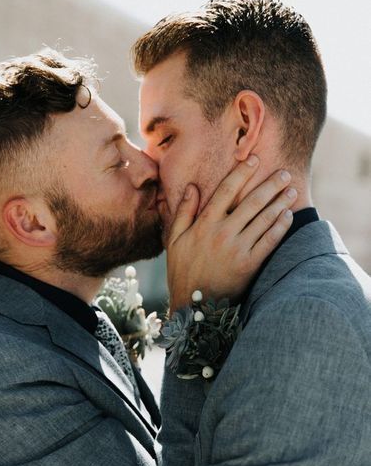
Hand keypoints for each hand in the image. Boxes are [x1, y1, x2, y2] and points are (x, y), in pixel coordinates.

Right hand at [167, 155, 295, 310]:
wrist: (194, 305)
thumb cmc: (182, 271)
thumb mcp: (174, 240)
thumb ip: (183, 212)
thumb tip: (192, 187)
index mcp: (204, 224)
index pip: (226, 191)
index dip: (242, 173)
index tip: (255, 159)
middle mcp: (222, 233)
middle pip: (251, 202)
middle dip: (270, 185)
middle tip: (284, 173)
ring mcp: (237, 249)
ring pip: (264, 220)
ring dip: (280, 203)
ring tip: (292, 191)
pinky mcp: (249, 265)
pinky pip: (269, 241)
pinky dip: (280, 227)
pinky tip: (288, 216)